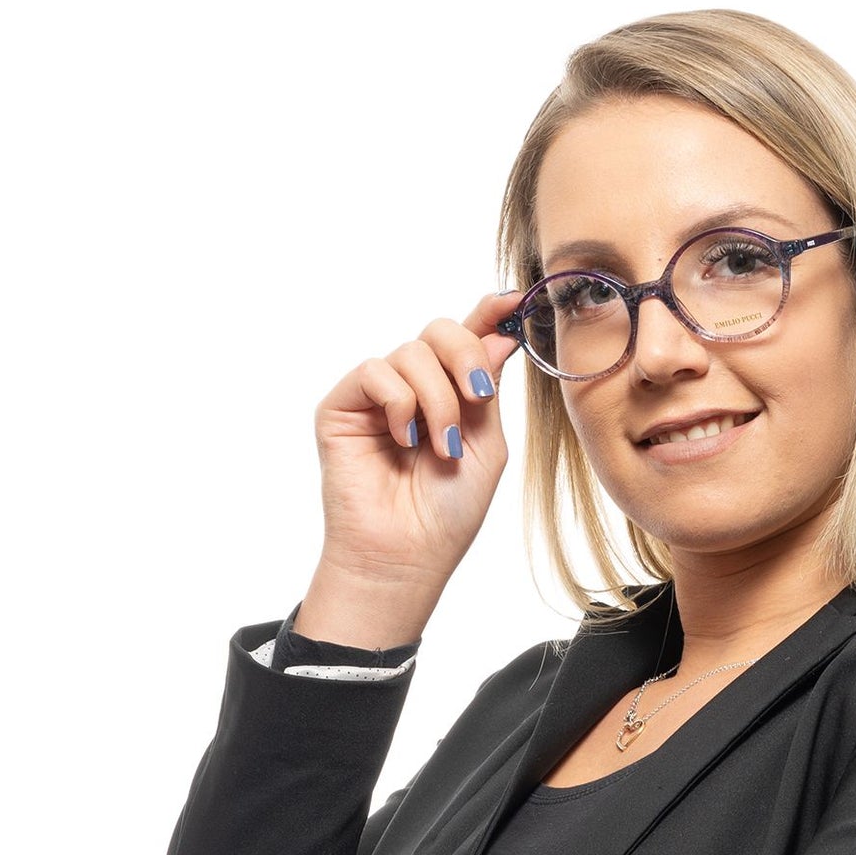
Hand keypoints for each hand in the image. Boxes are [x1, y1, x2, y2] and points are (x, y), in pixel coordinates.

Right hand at [312, 291, 522, 597]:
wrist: (408, 554)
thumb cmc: (448, 511)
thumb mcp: (487, 444)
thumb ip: (488, 387)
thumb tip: (500, 334)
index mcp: (450, 394)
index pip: (467, 341)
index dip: (488, 315)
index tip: (513, 301)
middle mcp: (413, 388)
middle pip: (439, 331)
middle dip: (465, 356)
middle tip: (478, 398)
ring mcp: (376, 395)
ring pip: (412, 352)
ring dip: (437, 400)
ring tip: (440, 448)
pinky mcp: (342, 405)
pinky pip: (376, 371)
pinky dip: (399, 403)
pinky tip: (403, 440)